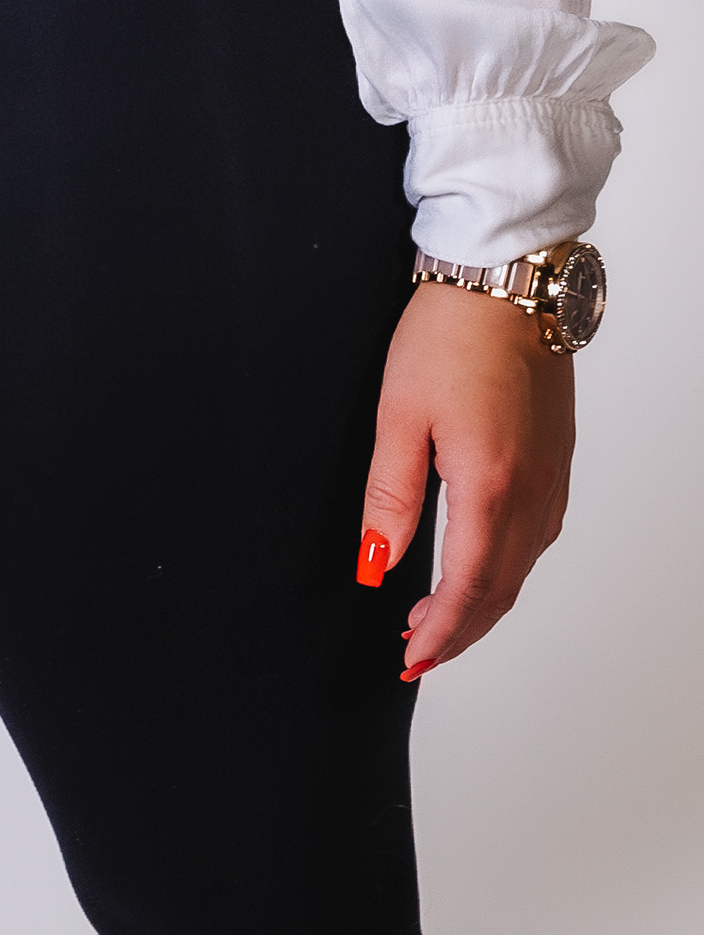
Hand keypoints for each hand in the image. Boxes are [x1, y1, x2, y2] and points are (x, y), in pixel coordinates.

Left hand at [358, 277, 575, 677]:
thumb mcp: (399, 413)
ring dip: (486, 601)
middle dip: (460, 630)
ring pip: (525, 565)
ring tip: (441, 615)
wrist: (506, 278)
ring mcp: (553, 473)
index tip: (410, 657)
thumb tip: (377, 563)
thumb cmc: (450, 334)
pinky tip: (484, 561)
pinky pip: (539, 533)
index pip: (469, 587)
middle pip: (502, 588)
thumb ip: (391, 496)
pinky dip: (509, 565)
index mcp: (491, 484)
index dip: (440, 633)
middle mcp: (534, 488)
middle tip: (419, 651)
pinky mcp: (558, 456)